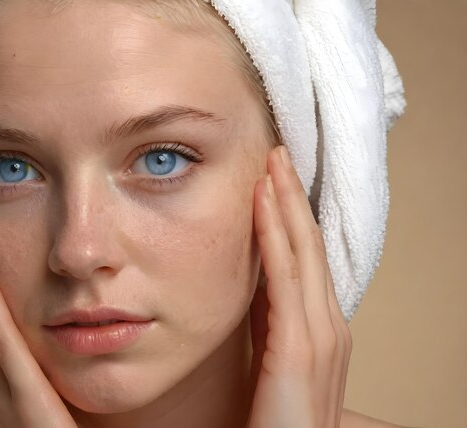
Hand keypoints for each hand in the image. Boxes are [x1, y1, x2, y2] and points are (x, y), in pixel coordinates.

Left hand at [247, 146, 352, 426]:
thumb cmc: (277, 414)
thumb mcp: (271, 354)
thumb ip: (266, 318)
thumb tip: (251, 281)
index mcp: (321, 324)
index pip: (307, 255)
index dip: (292, 213)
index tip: (274, 177)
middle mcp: (329, 323)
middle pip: (311, 242)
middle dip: (293, 194)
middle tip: (277, 152)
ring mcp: (321, 334)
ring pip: (302, 250)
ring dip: (285, 202)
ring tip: (272, 162)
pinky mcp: (301, 347)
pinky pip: (284, 276)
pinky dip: (273, 234)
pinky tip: (261, 202)